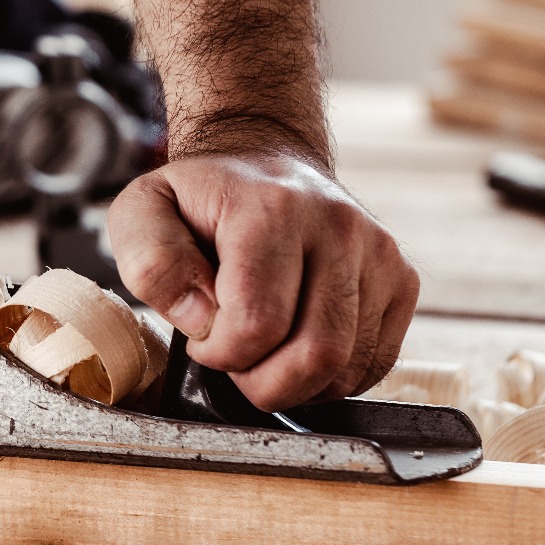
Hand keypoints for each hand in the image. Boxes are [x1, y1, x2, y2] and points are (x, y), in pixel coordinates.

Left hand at [107, 151, 417, 407]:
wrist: (263, 161)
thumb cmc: (200, 199)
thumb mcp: (142, 213)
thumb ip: (152, 264)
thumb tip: (201, 319)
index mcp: (271, 208)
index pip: (258, 324)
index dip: (220, 353)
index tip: (203, 335)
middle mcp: (336, 226)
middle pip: (315, 354)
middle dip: (264, 383)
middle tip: (235, 358)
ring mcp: (378, 252)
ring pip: (348, 366)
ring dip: (297, 382)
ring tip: (264, 347)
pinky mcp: (401, 279)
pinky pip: (375, 363)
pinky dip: (333, 376)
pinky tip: (299, 346)